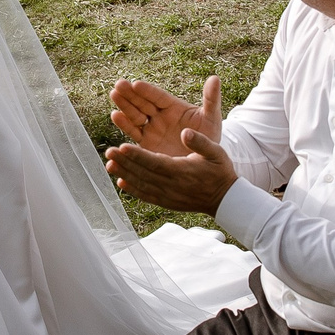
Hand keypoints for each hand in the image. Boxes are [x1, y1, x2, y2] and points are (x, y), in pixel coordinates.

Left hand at [104, 128, 238, 215]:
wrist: (225, 200)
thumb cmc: (220, 172)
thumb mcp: (216, 152)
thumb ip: (200, 142)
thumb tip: (185, 132)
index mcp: (182, 170)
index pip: (155, 162)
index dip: (137, 155)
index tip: (122, 147)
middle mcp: (172, 185)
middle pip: (144, 173)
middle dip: (125, 163)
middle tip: (109, 152)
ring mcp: (168, 196)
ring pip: (142, 185)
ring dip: (125, 174)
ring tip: (110, 165)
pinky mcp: (167, 202)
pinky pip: (147, 196)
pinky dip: (133, 190)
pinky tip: (122, 182)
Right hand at [109, 76, 222, 151]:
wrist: (203, 162)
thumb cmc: (208, 137)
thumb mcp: (211, 118)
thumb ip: (211, 99)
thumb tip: (215, 77)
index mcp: (173, 107)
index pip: (158, 96)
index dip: (148, 91)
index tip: (136, 83)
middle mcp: (159, 116)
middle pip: (142, 102)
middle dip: (130, 94)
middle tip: (119, 85)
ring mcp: (151, 129)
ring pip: (135, 115)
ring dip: (124, 105)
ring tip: (114, 95)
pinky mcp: (145, 144)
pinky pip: (133, 133)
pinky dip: (124, 125)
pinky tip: (116, 116)